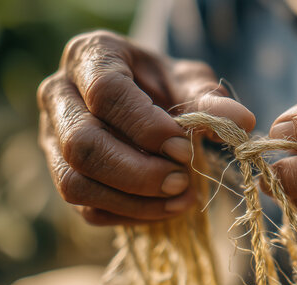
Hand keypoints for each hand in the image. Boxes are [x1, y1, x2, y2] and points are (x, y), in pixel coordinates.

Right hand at [38, 30, 254, 224]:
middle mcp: (59, 96)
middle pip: (83, 146)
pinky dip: (130, 215)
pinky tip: (166, 209)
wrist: (143, 100)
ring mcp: (53, 139)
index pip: (107, 95)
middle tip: (183, 180)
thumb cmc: (165, 85)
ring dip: (133, 200)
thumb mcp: (189, 82)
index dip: (147, 127)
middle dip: (139, 172)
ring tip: (181, 198)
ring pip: (75, 183)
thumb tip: (243, 122)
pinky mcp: (63, 174)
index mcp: (90, 57)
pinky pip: (86, 208)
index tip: (184, 147)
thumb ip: (211, 100)